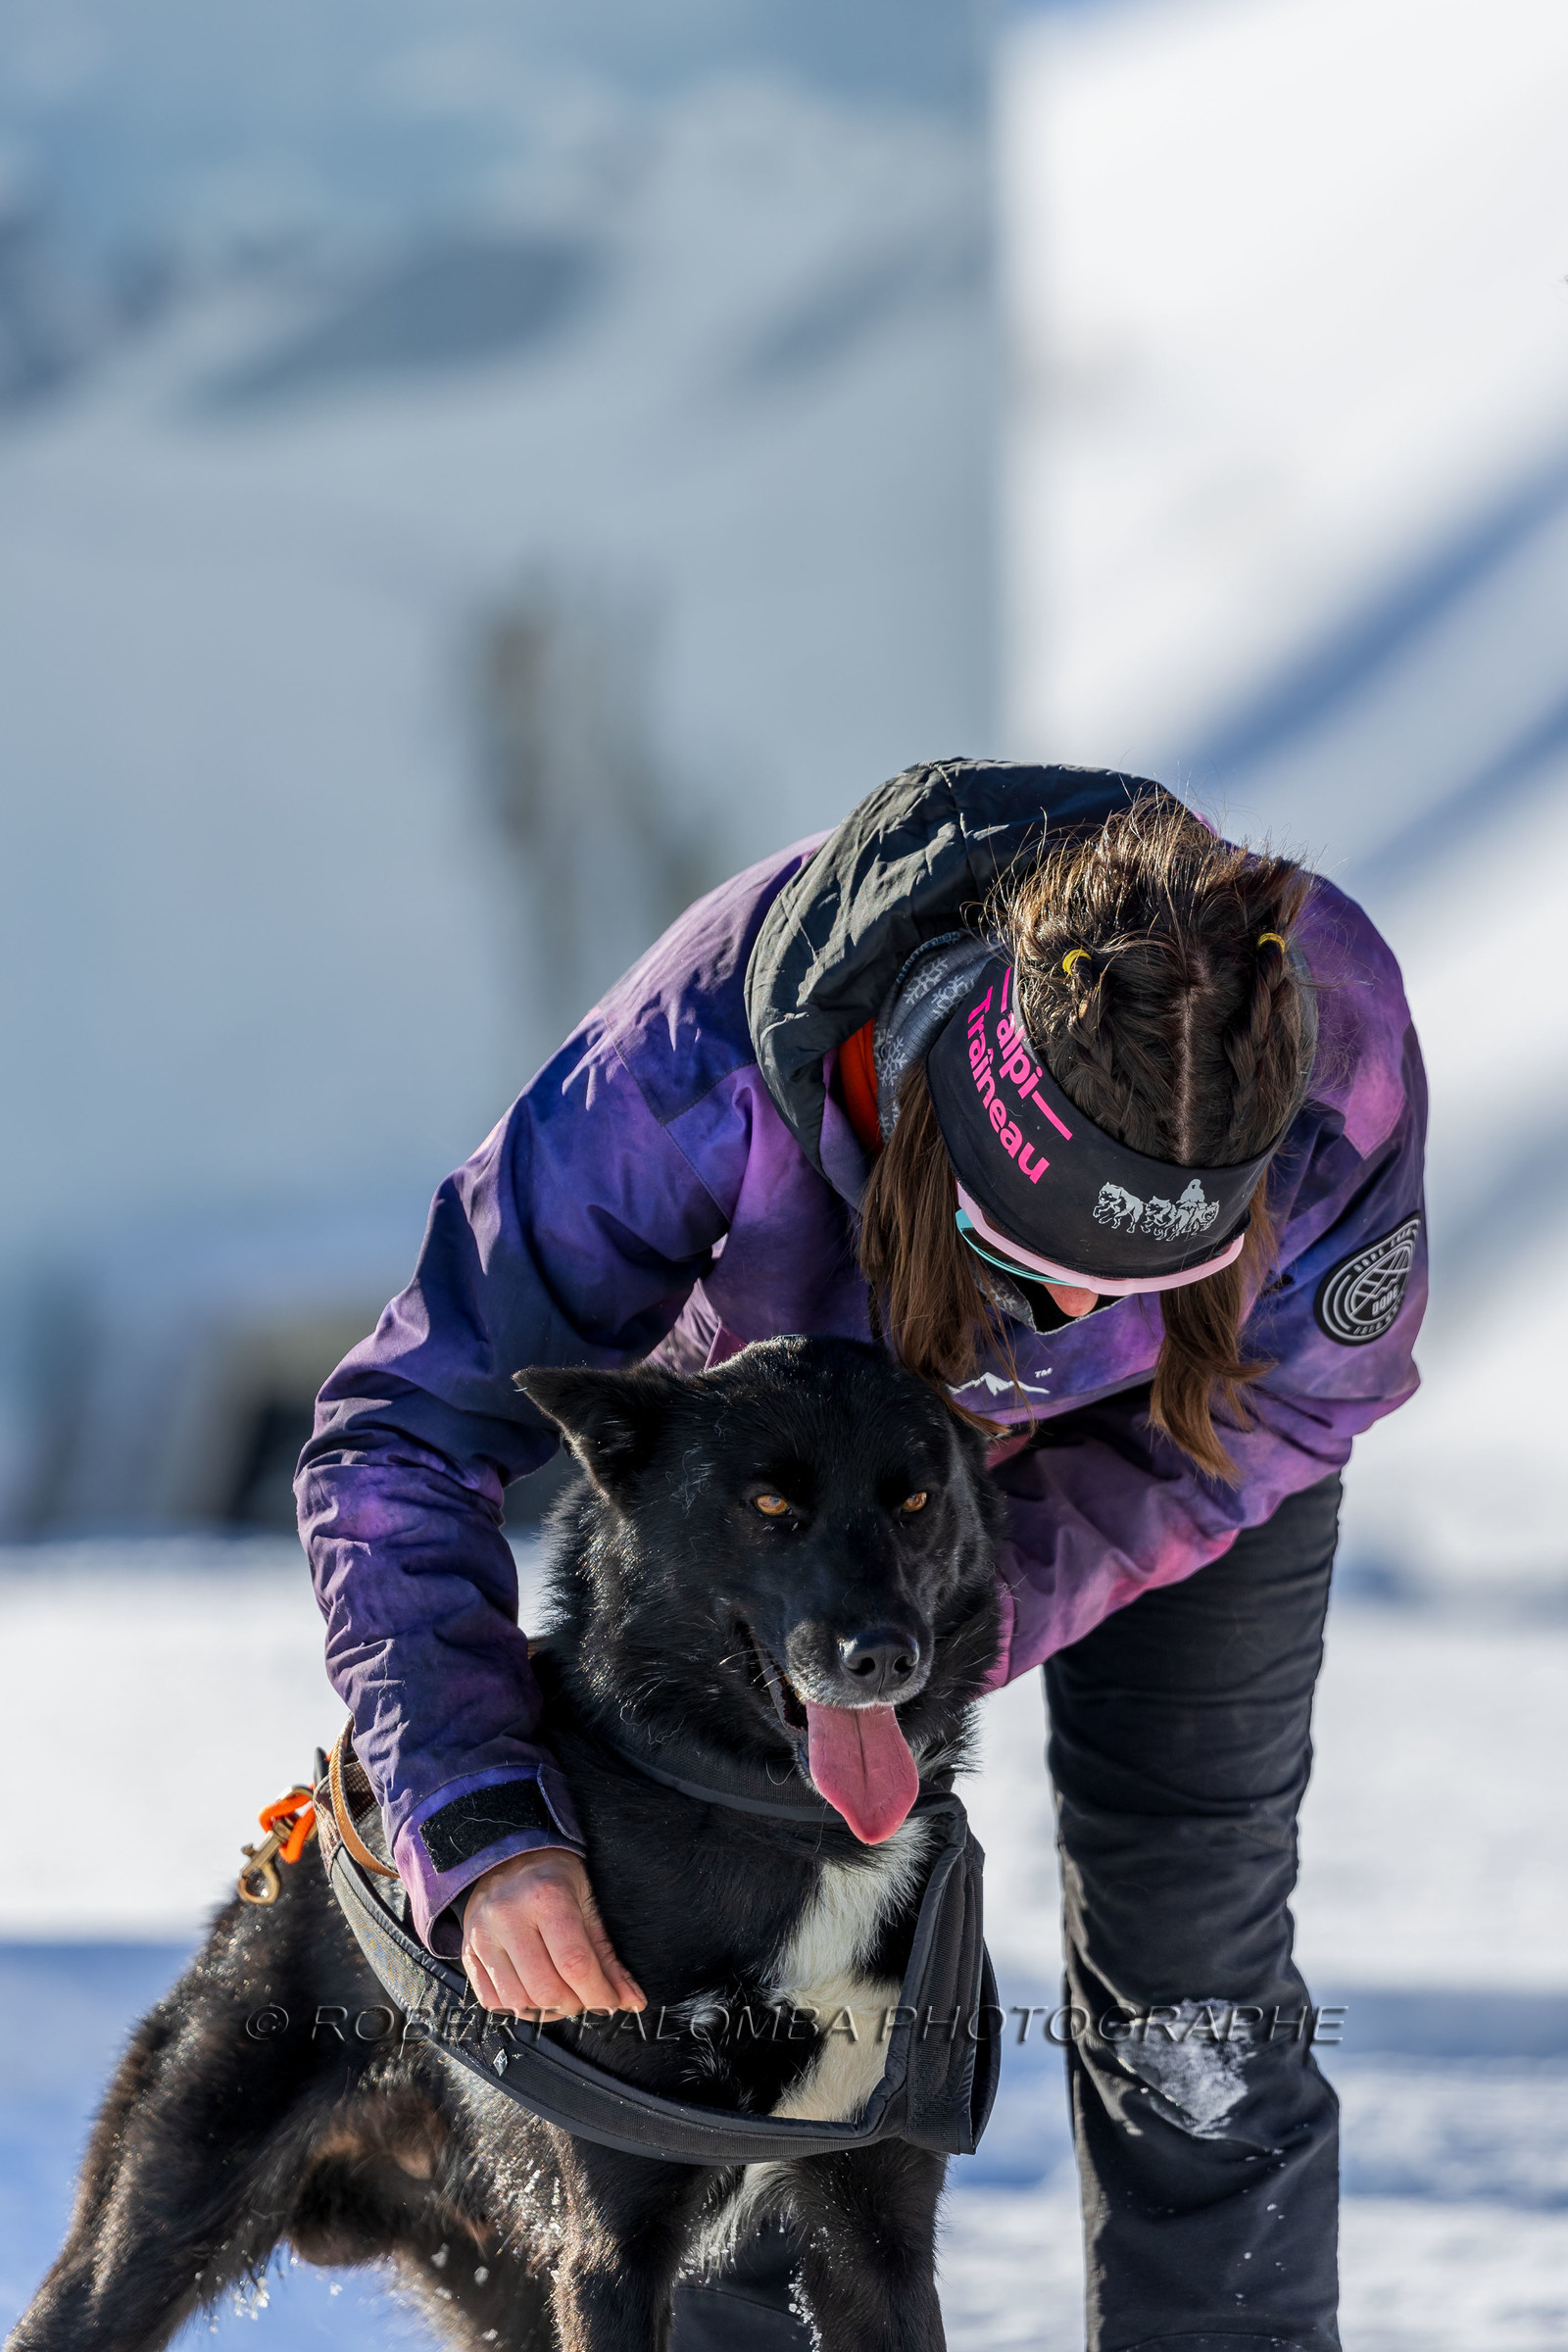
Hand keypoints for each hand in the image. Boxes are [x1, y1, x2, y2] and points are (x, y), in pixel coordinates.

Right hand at [460, 1846, 645, 2019]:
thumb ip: (607, 1954)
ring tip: (562, 1995)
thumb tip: (632, 2000)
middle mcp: (508, 1916)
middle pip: (545, 1988)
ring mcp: (482, 1935)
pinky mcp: (468, 1951)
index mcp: (545, 1896)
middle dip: (574, 2004)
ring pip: (517, 2001)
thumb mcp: (587, 1900)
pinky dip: (518, 2008)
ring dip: (547, 2010)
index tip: (612, 2003)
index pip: (575, 1963)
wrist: (506, 1856)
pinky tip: (535, 1993)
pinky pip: (492, 2001)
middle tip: (586, 1997)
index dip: (598, 1994)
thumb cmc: (553, 1877)